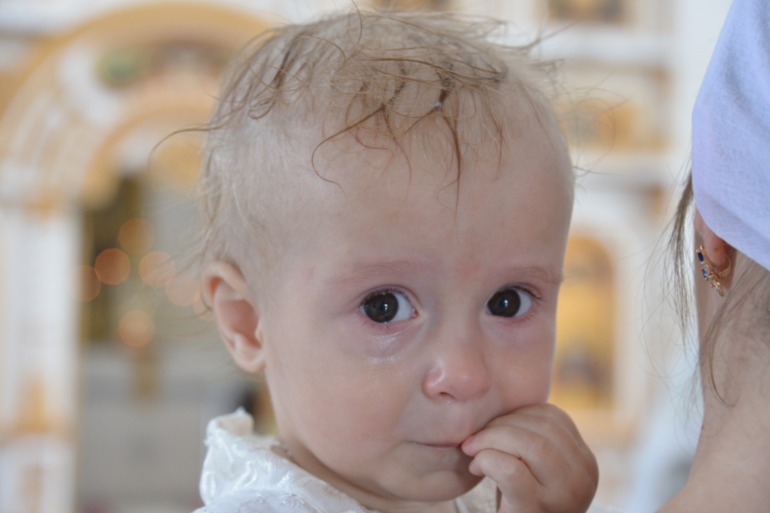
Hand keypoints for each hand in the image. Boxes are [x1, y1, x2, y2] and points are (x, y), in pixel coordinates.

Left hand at [461, 403, 597, 512]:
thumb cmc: (519, 503)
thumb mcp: (536, 469)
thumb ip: (532, 439)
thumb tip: (499, 396)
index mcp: (585, 461)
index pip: (553, 416)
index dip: (516, 414)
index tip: (493, 427)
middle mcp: (584, 477)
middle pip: (540, 427)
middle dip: (499, 426)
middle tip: (473, 439)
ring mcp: (565, 496)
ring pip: (529, 444)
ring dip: (491, 440)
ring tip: (472, 452)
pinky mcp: (537, 510)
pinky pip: (510, 470)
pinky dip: (487, 459)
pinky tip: (477, 468)